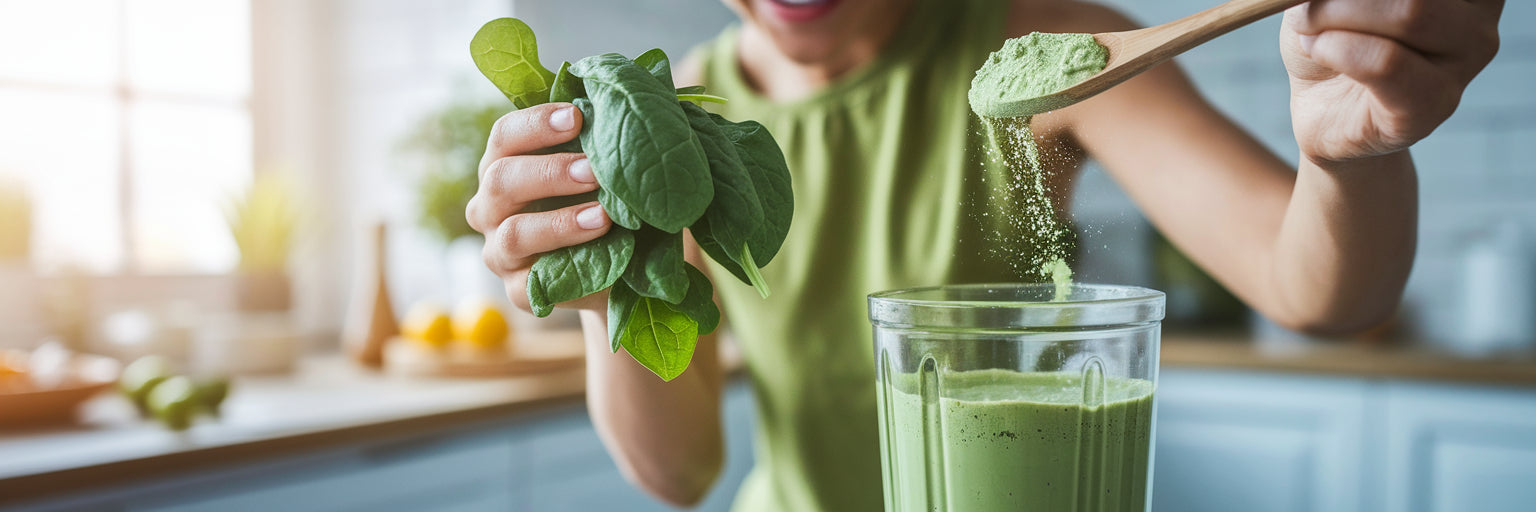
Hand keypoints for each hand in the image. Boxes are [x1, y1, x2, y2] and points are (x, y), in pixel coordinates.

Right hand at [466, 103, 610, 312]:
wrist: (618, 271)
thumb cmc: (604, 204)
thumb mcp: (601, 173)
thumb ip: (601, 144)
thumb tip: (626, 106)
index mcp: (505, 165)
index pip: (505, 136)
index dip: (536, 124)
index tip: (576, 117)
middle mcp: (491, 208)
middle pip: (501, 180)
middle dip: (549, 171)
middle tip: (593, 170)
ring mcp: (500, 253)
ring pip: (514, 233)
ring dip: (560, 221)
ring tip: (603, 215)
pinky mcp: (519, 291)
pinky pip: (530, 282)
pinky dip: (564, 265)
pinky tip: (596, 252)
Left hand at [1280, 0, 1502, 163]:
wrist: (1320, 107)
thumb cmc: (1334, 34)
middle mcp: (1479, 17)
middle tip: (1305, 8)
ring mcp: (1466, 62)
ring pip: (1409, 13)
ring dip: (1335, 15)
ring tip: (1309, 29)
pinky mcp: (1435, 104)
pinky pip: (1385, 63)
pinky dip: (1335, 49)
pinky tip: (1317, 49)